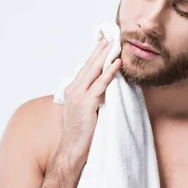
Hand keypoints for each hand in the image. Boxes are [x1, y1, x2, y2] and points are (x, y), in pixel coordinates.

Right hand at [57, 37, 120, 164]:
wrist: (72, 150)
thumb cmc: (80, 134)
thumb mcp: (83, 111)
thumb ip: (90, 98)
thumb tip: (103, 90)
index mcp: (71, 90)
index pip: (85, 68)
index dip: (95, 55)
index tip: (103, 44)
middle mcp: (72, 89)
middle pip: (89, 65)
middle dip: (100, 50)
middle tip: (111, 37)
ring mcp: (78, 96)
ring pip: (94, 71)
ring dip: (105, 56)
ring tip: (114, 44)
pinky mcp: (86, 103)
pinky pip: (100, 84)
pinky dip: (109, 72)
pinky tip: (116, 63)